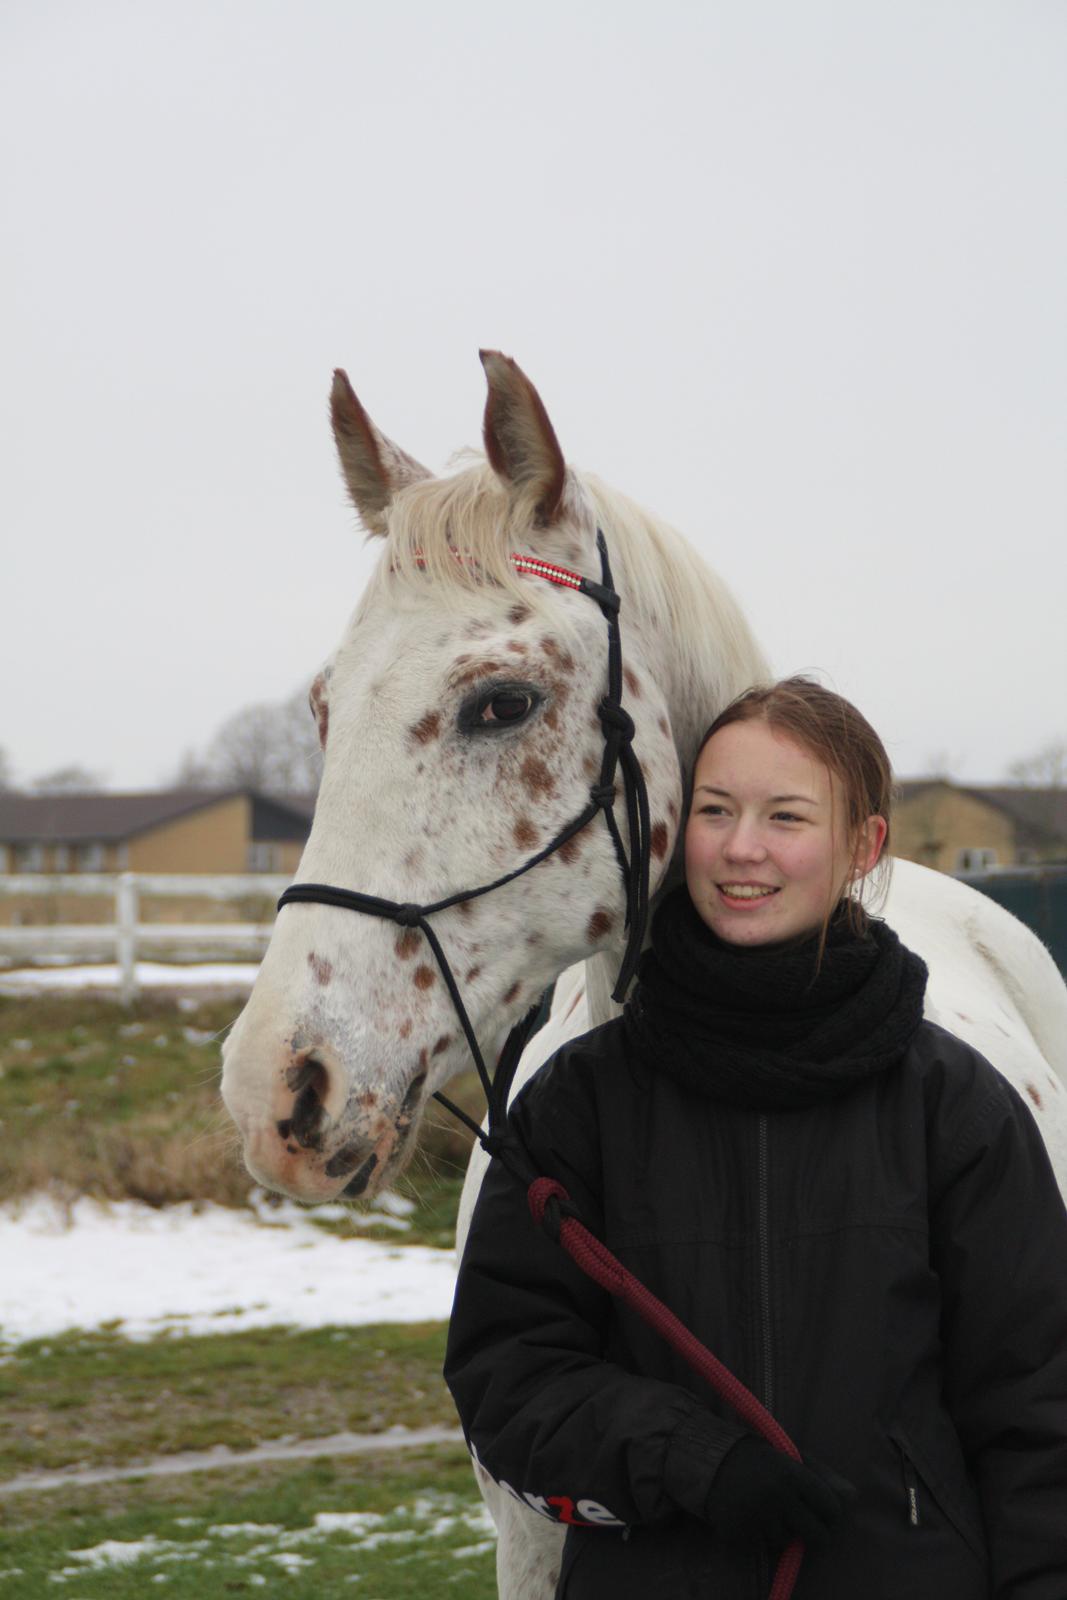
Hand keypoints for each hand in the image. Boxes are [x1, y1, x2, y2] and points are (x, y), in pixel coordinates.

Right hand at [704, 1436, 856, 1551]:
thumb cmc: (757, 1458)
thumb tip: (854, 1496)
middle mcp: (778, 1497)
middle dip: (816, 1536)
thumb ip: (822, 1475)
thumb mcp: (790, 1457)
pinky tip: (751, 1517)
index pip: (831, 1508)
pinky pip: (762, 1545)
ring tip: (767, 1511)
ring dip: (781, 1532)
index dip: (831, 1515)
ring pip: (786, 1542)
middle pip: (817, 1536)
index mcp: (793, 1474)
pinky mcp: (741, 1534)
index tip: (825, 1515)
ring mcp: (758, 1518)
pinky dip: (759, 1536)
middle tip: (807, 1528)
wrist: (708, 1461)